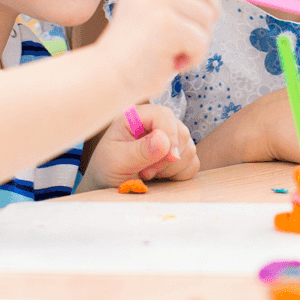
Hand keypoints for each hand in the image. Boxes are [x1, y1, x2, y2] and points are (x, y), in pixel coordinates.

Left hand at [80, 103, 199, 191]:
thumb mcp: (117, 160)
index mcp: (136, 116)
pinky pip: (193, 163)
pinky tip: (161, 176)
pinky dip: (180, 173)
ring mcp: (168, 138)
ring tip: (148, 173)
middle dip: (167, 158)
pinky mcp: (177, 154)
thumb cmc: (107, 168)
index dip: (170, 135)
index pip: (164, 115)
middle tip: (145, 171)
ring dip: (172, 168)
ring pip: (190, 149)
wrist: (108, 184)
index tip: (169, 157)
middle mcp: (155, 123)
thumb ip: (140, 151)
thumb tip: (164, 140)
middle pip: (181, 133)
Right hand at [100, 0, 221, 101]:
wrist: (108, 76)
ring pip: (207, 14)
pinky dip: (194, 56)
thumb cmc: (138, 49)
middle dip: (210, 13)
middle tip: (191, 35)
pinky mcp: (166, 24)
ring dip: (199, 39)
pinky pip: (201, 39)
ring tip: (174, 50)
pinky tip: (172, 62)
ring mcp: (156, 0)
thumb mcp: (152, 9)